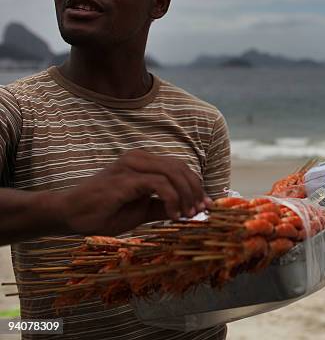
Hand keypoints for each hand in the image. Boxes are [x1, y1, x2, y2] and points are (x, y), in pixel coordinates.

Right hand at [48, 149, 213, 235]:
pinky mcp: (126, 179)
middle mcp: (139, 158)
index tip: (205, 206)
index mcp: (144, 162)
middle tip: (199, 212)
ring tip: (187, 215)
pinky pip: (160, 185)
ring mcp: (131, 166)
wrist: (68, 215)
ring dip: (187, 195)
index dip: (196, 185)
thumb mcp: (141, 210)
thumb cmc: (103, 212)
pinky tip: (173, 216)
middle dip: (196, 190)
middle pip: (181, 168)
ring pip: (174, 173)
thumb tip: (190, 210)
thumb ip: (163, 206)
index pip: (180, 167)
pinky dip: (172, 200)